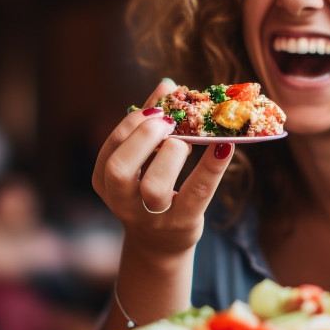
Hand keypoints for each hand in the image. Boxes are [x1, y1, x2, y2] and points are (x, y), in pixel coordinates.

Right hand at [92, 79, 234, 257]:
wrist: (160, 244)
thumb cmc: (149, 190)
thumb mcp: (141, 162)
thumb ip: (150, 124)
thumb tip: (167, 85)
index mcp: (105, 182)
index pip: (111, 148)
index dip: (132, 124)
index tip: (156, 110)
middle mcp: (122, 203)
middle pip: (120, 169)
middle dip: (144, 138)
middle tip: (168, 123)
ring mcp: (151, 218)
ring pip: (153, 188)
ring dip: (171, 154)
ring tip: (186, 142)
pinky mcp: (182, 224)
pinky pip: (197, 194)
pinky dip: (211, 167)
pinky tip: (224, 146)